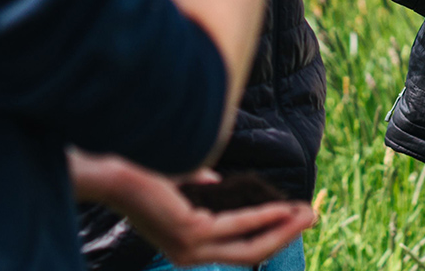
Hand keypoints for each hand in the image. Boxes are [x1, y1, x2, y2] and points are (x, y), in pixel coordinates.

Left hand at [70, 151, 315, 267]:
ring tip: (308, 214)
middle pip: (251, 252)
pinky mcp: (190, 234)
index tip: (297, 219)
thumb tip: (220, 185)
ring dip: (283, 228)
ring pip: (249, 245)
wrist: (110, 170)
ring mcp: (189, 248)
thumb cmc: (140, 172)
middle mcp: (189, 255)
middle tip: (314, 219)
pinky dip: (263, 217)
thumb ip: (202, 189)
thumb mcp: (179, 185)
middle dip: (286, 236)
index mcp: (186, 248)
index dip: (270, 234)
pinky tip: (283, 208)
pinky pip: (237, 227)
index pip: (238, 247)